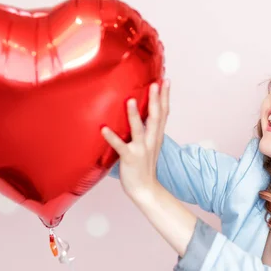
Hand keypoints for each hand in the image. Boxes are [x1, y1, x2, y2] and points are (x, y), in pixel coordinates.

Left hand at [101, 80, 169, 202]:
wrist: (145, 190)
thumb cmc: (144, 166)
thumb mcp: (149, 144)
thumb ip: (146, 129)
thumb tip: (139, 113)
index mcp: (156, 136)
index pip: (163, 113)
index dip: (165, 97)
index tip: (166, 81)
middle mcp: (151, 140)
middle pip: (155, 117)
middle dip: (156, 99)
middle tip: (155, 83)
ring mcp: (141, 149)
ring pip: (138, 129)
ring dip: (133, 115)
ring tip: (129, 100)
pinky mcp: (130, 158)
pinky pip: (120, 147)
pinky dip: (112, 137)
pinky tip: (104, 129)